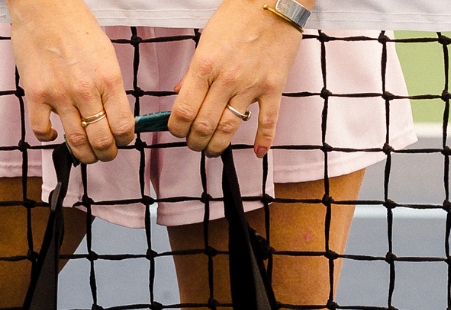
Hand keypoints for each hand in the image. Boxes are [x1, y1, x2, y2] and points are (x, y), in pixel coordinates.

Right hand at [6, 0, 134, 164]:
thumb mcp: (105, 55)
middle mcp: (85, 89)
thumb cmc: (76, 27)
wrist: (45, 7)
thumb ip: (109, 87)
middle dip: (106, 154)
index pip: (123, 126)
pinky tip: (53, 132)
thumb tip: (115, 116)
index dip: (124, 140)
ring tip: (84, 153)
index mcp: (108, 78)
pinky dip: (48, 138)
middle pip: (101, 140)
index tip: (121, 140)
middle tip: (104, 153)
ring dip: (83, 154)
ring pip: (76, 142)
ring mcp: (59, 94)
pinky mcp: (36, 95)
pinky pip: (42, 131)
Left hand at [168, 0, 308, 157]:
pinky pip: (268, 120)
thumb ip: (192, 71)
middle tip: (194, 143)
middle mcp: (226, 79)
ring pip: (228, 129)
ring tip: (212, 150)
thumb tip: (180, 94)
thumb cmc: (237, 16)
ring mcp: (251, 85)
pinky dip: (264, 140)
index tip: (178, 131)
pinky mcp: (273, 86)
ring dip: (216, 147)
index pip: (183, 112)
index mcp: (204, 66)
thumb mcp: (206, 40)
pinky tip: (258, 153)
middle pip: (204, 126)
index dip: (177, 129)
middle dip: (194, 142)